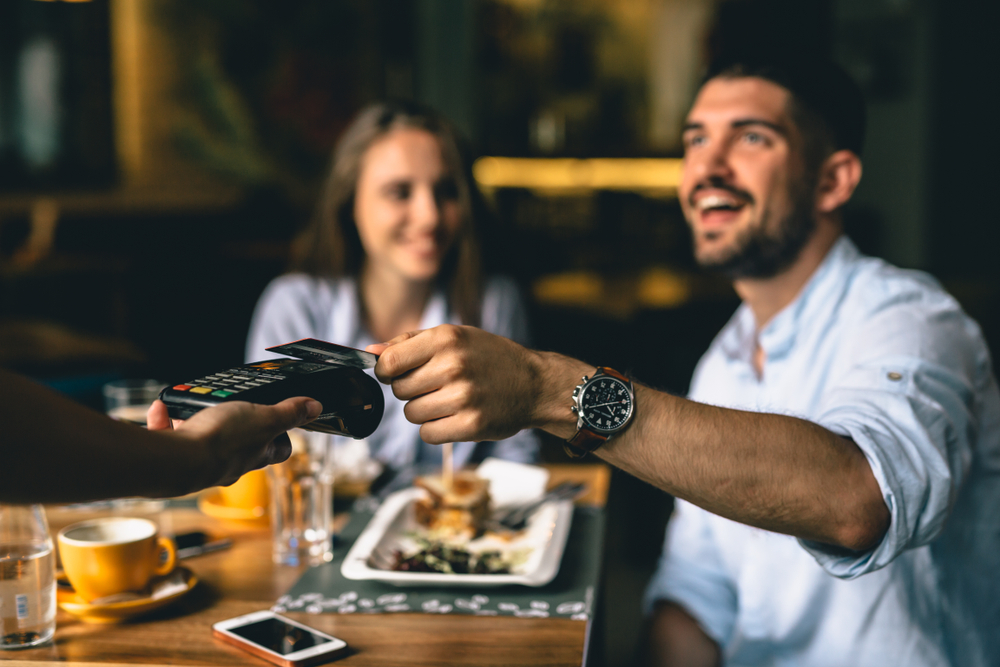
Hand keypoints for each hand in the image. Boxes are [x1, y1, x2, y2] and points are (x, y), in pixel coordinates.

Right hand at [146, 397, 321, 488]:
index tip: (280, 417)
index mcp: (257, 454)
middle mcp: (232, 463)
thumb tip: (315, 407)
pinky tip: (162, 409)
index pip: (279, 448)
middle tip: (230, 405)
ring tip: (191, 404)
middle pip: (241, 444)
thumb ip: (289, 412)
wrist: (176, 462)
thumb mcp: (264, 417)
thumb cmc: (223, 442)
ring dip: (195, 420)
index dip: (282, 433)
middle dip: (235, 424)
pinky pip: (171, 437)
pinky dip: (165, 420)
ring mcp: (203, 463)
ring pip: (202, 440)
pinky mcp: (175, 460)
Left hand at [368, 325, 542, 443]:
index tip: (395, 373)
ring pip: (411, 414)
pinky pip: (427, 434)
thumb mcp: (454, 337)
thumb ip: (409, 343)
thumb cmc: (489, 357)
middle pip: (399, 390)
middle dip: (410, 390)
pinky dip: (436, 428)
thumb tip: (370, 353)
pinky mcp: (471, 425)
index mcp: (447, 339)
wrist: (534, 384)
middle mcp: (454, 366)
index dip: (385, 371)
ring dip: (423, 410)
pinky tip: (454, 416)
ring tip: (448, 400)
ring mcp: (463, 397)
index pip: (389, 362)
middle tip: (435, 385)